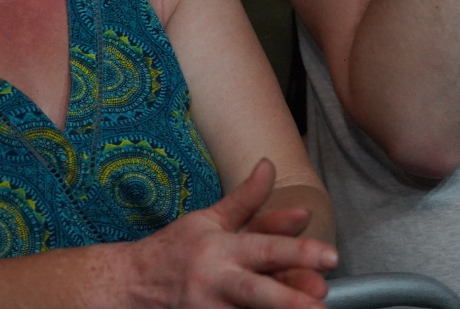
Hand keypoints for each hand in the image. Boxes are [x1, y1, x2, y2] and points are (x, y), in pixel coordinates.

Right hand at [128, 160, 336, 308]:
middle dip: (292, 298)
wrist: (128, 287)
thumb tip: (270, 165)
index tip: (331, 256)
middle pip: (259, 293)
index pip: (265, 248)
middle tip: (323, 297)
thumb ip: (246, 199)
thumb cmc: (175, 250)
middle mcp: (216, 284)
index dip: (298, 251)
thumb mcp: (208, 219)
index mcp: (220, 249)